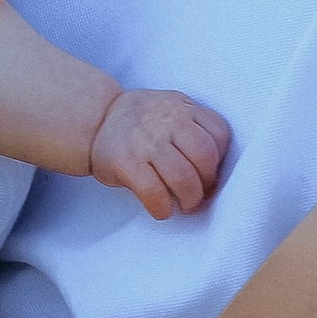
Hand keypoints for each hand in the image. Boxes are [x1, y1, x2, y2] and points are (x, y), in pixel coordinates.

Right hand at [89, 86, 230, 218]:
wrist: (96, 119)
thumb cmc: (141, 121)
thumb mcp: (172, 108)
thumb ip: (194, 128)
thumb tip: (214, 174)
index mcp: (184, 108)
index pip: (219, 133)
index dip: (220, 159)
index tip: (210, 173)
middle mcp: (168, 122)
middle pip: (205, 156)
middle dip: (207, 182)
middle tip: (199, 194)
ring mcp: (147, 142)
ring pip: (183, 177)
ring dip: (189, 199)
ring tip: (184, 205)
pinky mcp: (127, 163)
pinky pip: (154, 191)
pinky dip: (162, 207)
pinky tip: (162, 209)